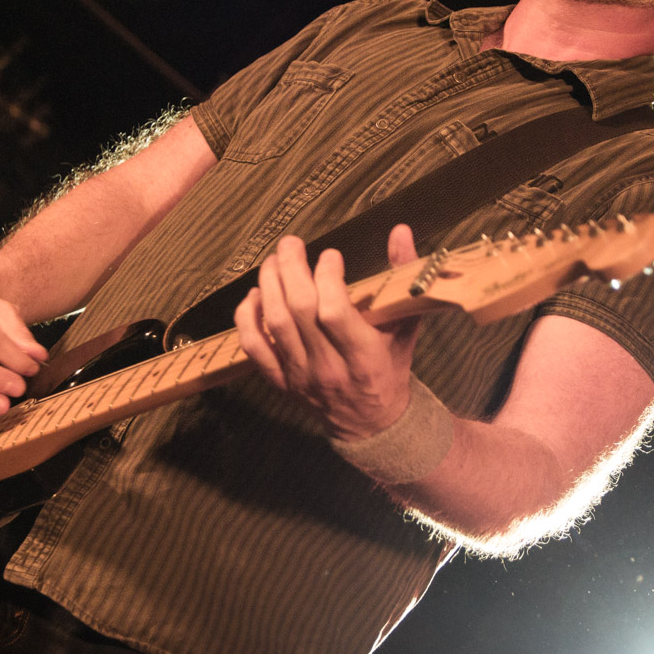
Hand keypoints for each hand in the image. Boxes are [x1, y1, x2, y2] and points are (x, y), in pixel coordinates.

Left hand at [235, 225, 420, 439]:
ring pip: (274, 324)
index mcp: (364, 356)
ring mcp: (301, 376)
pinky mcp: (280, 381)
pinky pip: (254, 348)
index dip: (327, 277)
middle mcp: (329, 367)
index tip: (331, 256)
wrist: (371, 422)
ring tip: (273, 260)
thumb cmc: (391, 366)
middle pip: (298, 311)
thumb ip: (404, 277)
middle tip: (291, 244)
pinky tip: (254, 295)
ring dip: (269, 284)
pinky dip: (247, 318)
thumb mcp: (406, 325)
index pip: (334, 312)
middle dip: (290, 268)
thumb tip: (400, 231)